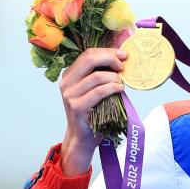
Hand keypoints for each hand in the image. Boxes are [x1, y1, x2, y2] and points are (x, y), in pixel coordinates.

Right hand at [59, 48, 126, 175]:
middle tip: (123, 66)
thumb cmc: (94, 111)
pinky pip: (99, 92)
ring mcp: (70, 94)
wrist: (83, 137)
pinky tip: (120, 90)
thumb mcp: (96, 89)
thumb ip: (102, 74)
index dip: (107, 51)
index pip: (88, 54)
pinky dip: (113, 88)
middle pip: (90, 59)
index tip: (123, 55)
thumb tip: (122, 57)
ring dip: (114, 78)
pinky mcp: (77, 106)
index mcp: (69, 74)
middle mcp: (66, 82)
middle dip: (110, 59)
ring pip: (97, 76)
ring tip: (121, 85)